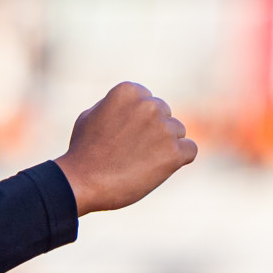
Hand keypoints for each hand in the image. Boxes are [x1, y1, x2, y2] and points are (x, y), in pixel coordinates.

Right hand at [55, 82, 196, 215]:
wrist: (82, 181)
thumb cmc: (83, 151)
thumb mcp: (92, 115)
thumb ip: (116, 107)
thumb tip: (134, 106)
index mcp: (129, 91)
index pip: (149, 100)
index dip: (138, 120)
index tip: (125, 136)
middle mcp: (149, 104)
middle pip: (165, 115)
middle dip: (154, 131)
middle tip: (132, 151)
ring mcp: (163, 128)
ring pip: (178, 132)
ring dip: (164, 146)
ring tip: (140, 162)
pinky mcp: (174, 152)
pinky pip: (190, 150)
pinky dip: (178, 159)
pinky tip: (158, 168)